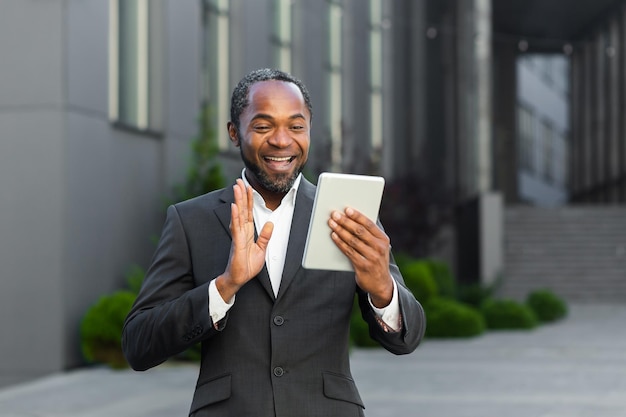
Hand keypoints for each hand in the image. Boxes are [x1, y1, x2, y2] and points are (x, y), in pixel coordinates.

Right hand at [216, 179, 272, 300]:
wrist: (238, 279)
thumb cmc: (247, 266)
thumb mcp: (261, 249)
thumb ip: (265, 236)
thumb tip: (270, 223)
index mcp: (247, 233)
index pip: (248, 212)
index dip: (248, 200)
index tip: (248, 187)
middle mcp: (241, 232)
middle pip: (242, 210)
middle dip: (241, 195)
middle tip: (239, 181)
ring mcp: (237, 237)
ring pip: (238, 215)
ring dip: (237, 201)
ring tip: (236, 188)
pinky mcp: (236, 244)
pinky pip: (236, 228)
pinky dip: (235, 217)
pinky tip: (234, 207)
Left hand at [328, 207, 393, 307]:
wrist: (381, 284)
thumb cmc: (376, 260)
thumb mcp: (378, 247)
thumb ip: (369, 235)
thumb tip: (350, 219)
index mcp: (383, 239)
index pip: (369, 224)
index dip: (357, 216)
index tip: (347, 209)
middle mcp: (379, 247)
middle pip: (360, 231)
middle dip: (346, 221)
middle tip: (335, 214)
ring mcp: (372, 257)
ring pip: (353, 240)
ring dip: (340, 230)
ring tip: (331, 223)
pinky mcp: (363, 266)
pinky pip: (349, 251)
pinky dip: (340, 242)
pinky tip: (334, 236)